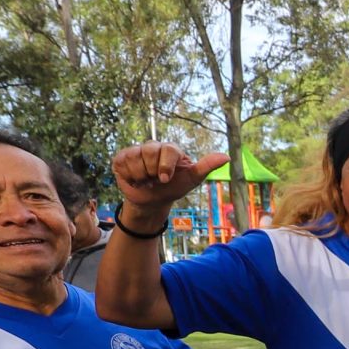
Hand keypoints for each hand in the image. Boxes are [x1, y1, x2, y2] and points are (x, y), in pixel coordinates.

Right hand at [110, 142, 226, 215]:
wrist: (153, 202)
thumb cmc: (174, 188)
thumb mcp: (192, 179)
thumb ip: (206, 166)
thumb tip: (226, 157)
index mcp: (171, 149)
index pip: (168, 149)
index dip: (165, 166)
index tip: (164, 180)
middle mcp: (154, 146)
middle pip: (149, 152)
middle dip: (152, 173)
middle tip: (156, 180)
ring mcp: (137, 150)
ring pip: (134, 159)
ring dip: (140, 176)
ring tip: (146, 180)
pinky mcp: (122, 157)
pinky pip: (122, 164)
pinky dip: (129, 176)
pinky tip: (135, 179)